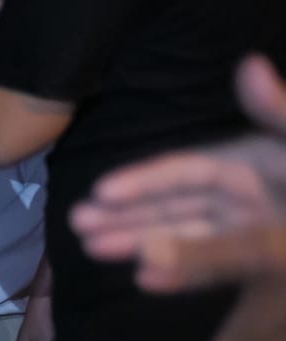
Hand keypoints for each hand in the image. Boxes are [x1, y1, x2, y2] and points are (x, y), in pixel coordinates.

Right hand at [72, 55, 285, 291]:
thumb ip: (283, 116)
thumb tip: (250, 63)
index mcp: (262, 162)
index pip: (190, 169)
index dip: (143, 182)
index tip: (98, 193)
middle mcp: (257, 192)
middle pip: (180, 201)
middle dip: (128, 214)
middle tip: (76, 229)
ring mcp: (263, 226)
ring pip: (191, 231)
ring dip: (142, 239)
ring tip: (91, 249)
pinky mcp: (270, 258)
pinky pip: (218, 259)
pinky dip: (182, 266)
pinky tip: (148, 276)